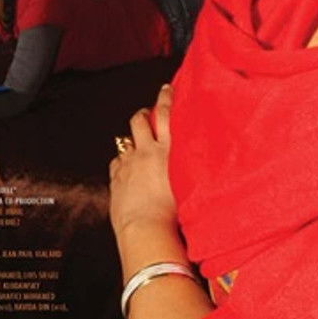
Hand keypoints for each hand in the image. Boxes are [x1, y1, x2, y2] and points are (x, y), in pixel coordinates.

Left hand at [109, 85, 176, 237]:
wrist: (146, 229)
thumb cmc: (174, 214)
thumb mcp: (190, 183)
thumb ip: (191, 168)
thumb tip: (201, 163)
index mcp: (168, 151)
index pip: (166, 115)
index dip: (165, 98)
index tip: (166, 89)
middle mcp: (147, 152)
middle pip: (140, 121)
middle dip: (142, 114)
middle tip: (145, 113)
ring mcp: (129, 164)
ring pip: (126, 141)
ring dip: (131, 139)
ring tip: (136, 143)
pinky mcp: (116, 178)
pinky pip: (116, 162)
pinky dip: (121, 162)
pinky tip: (126, 168)